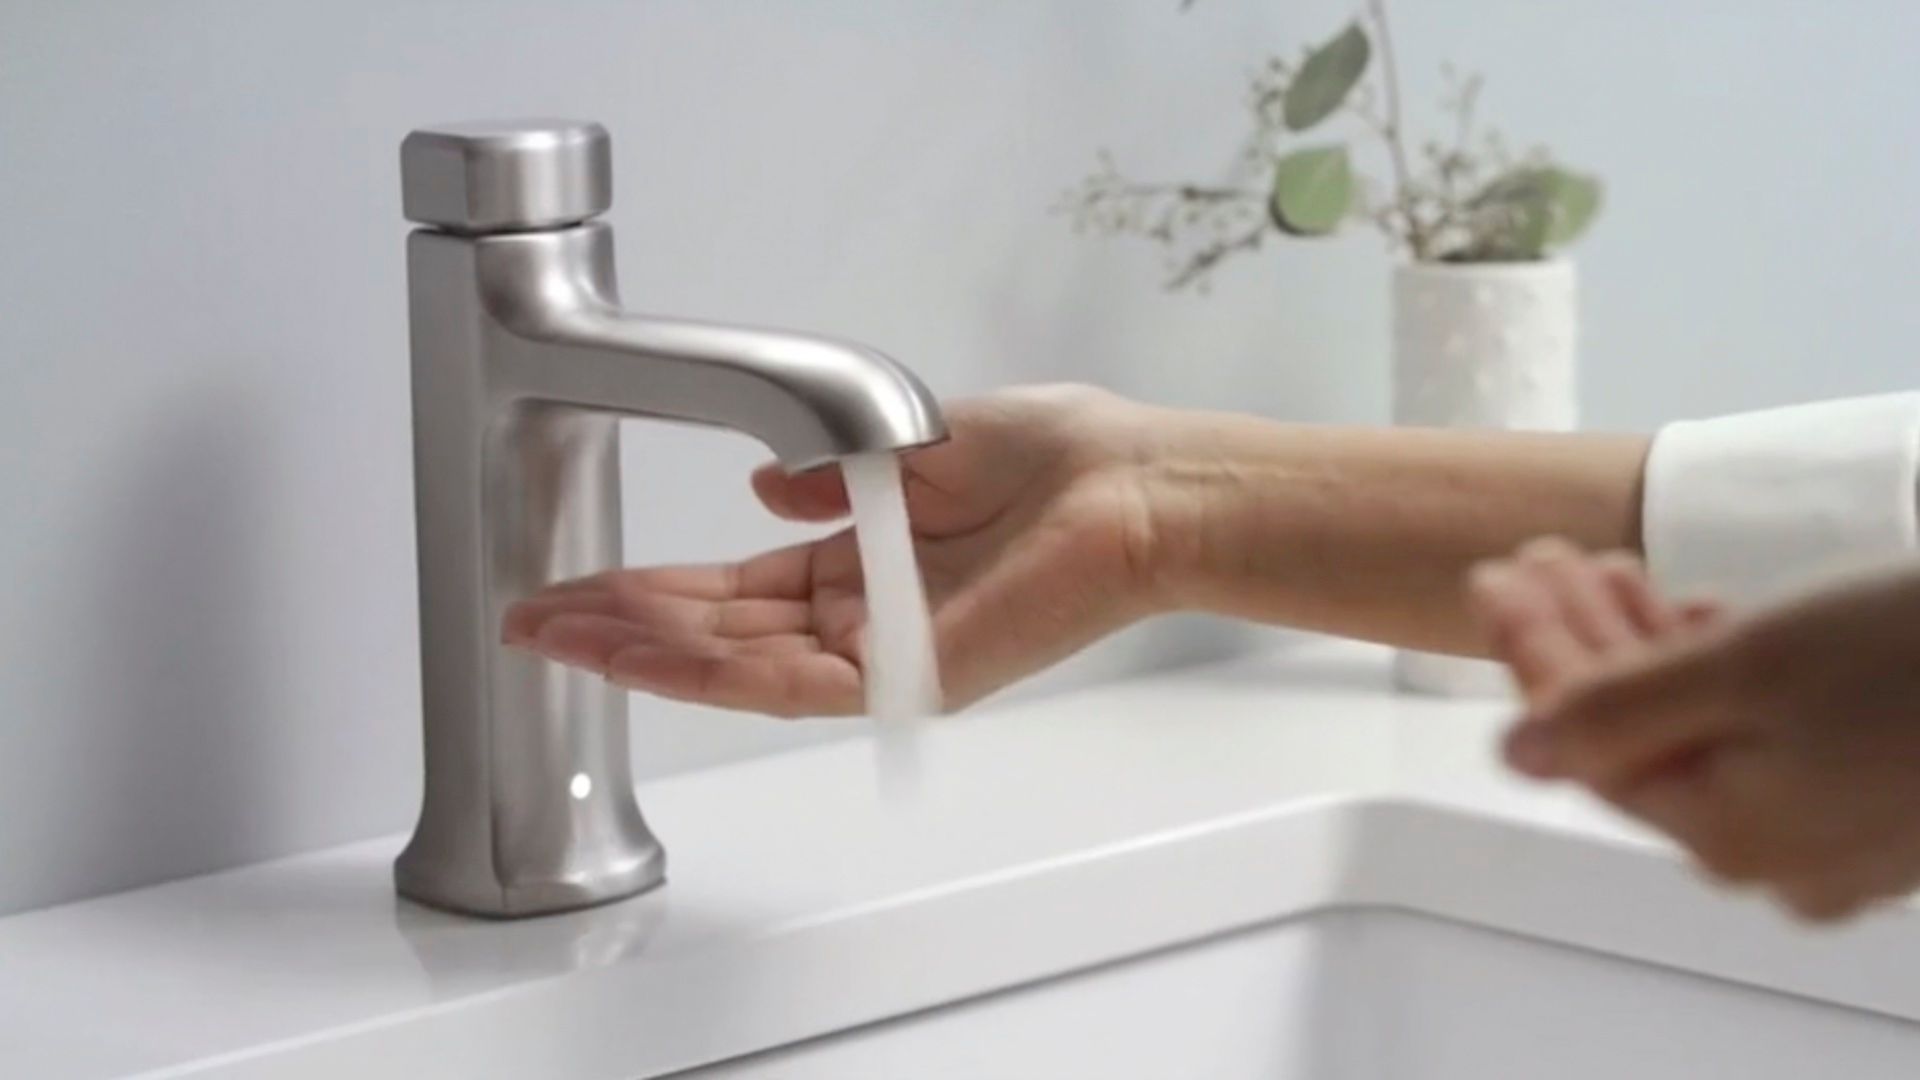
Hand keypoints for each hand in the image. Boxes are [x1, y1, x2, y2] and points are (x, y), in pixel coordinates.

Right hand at [502, 385, 1167, 715]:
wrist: (1132, 486)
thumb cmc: (1054, 461)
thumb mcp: (911, 449)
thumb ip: (827, 473)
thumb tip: (763, 483)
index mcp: (860, 564)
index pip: (734, 592)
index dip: (654, 589)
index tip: (581, 583)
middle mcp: (861, 619)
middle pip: (717, 636)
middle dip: (621, 628)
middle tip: (534, 622)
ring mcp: (880, 656)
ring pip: (735, 669)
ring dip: (641, 652)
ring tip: (557, 638)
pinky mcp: (907, 677)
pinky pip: (789, 685)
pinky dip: (708, 672)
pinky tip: (638, 655)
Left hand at [1470, 539, 1919, 921]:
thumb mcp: (1746, 667)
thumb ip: (1616, 710)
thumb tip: (1517, 753)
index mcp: (1726, 834)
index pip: (1586, 745)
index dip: (1532, 653)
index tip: (1493, 575)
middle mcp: (1778, 854)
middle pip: (1639, 736)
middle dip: (1582, 638)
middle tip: (1540, 556)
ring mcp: (1837, 831)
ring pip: (1703, 728)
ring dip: (1644, 643)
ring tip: (1605, 565)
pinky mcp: (1882, 791)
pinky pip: (1766, 732)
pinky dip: (1721, 667)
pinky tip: (1695, 610)